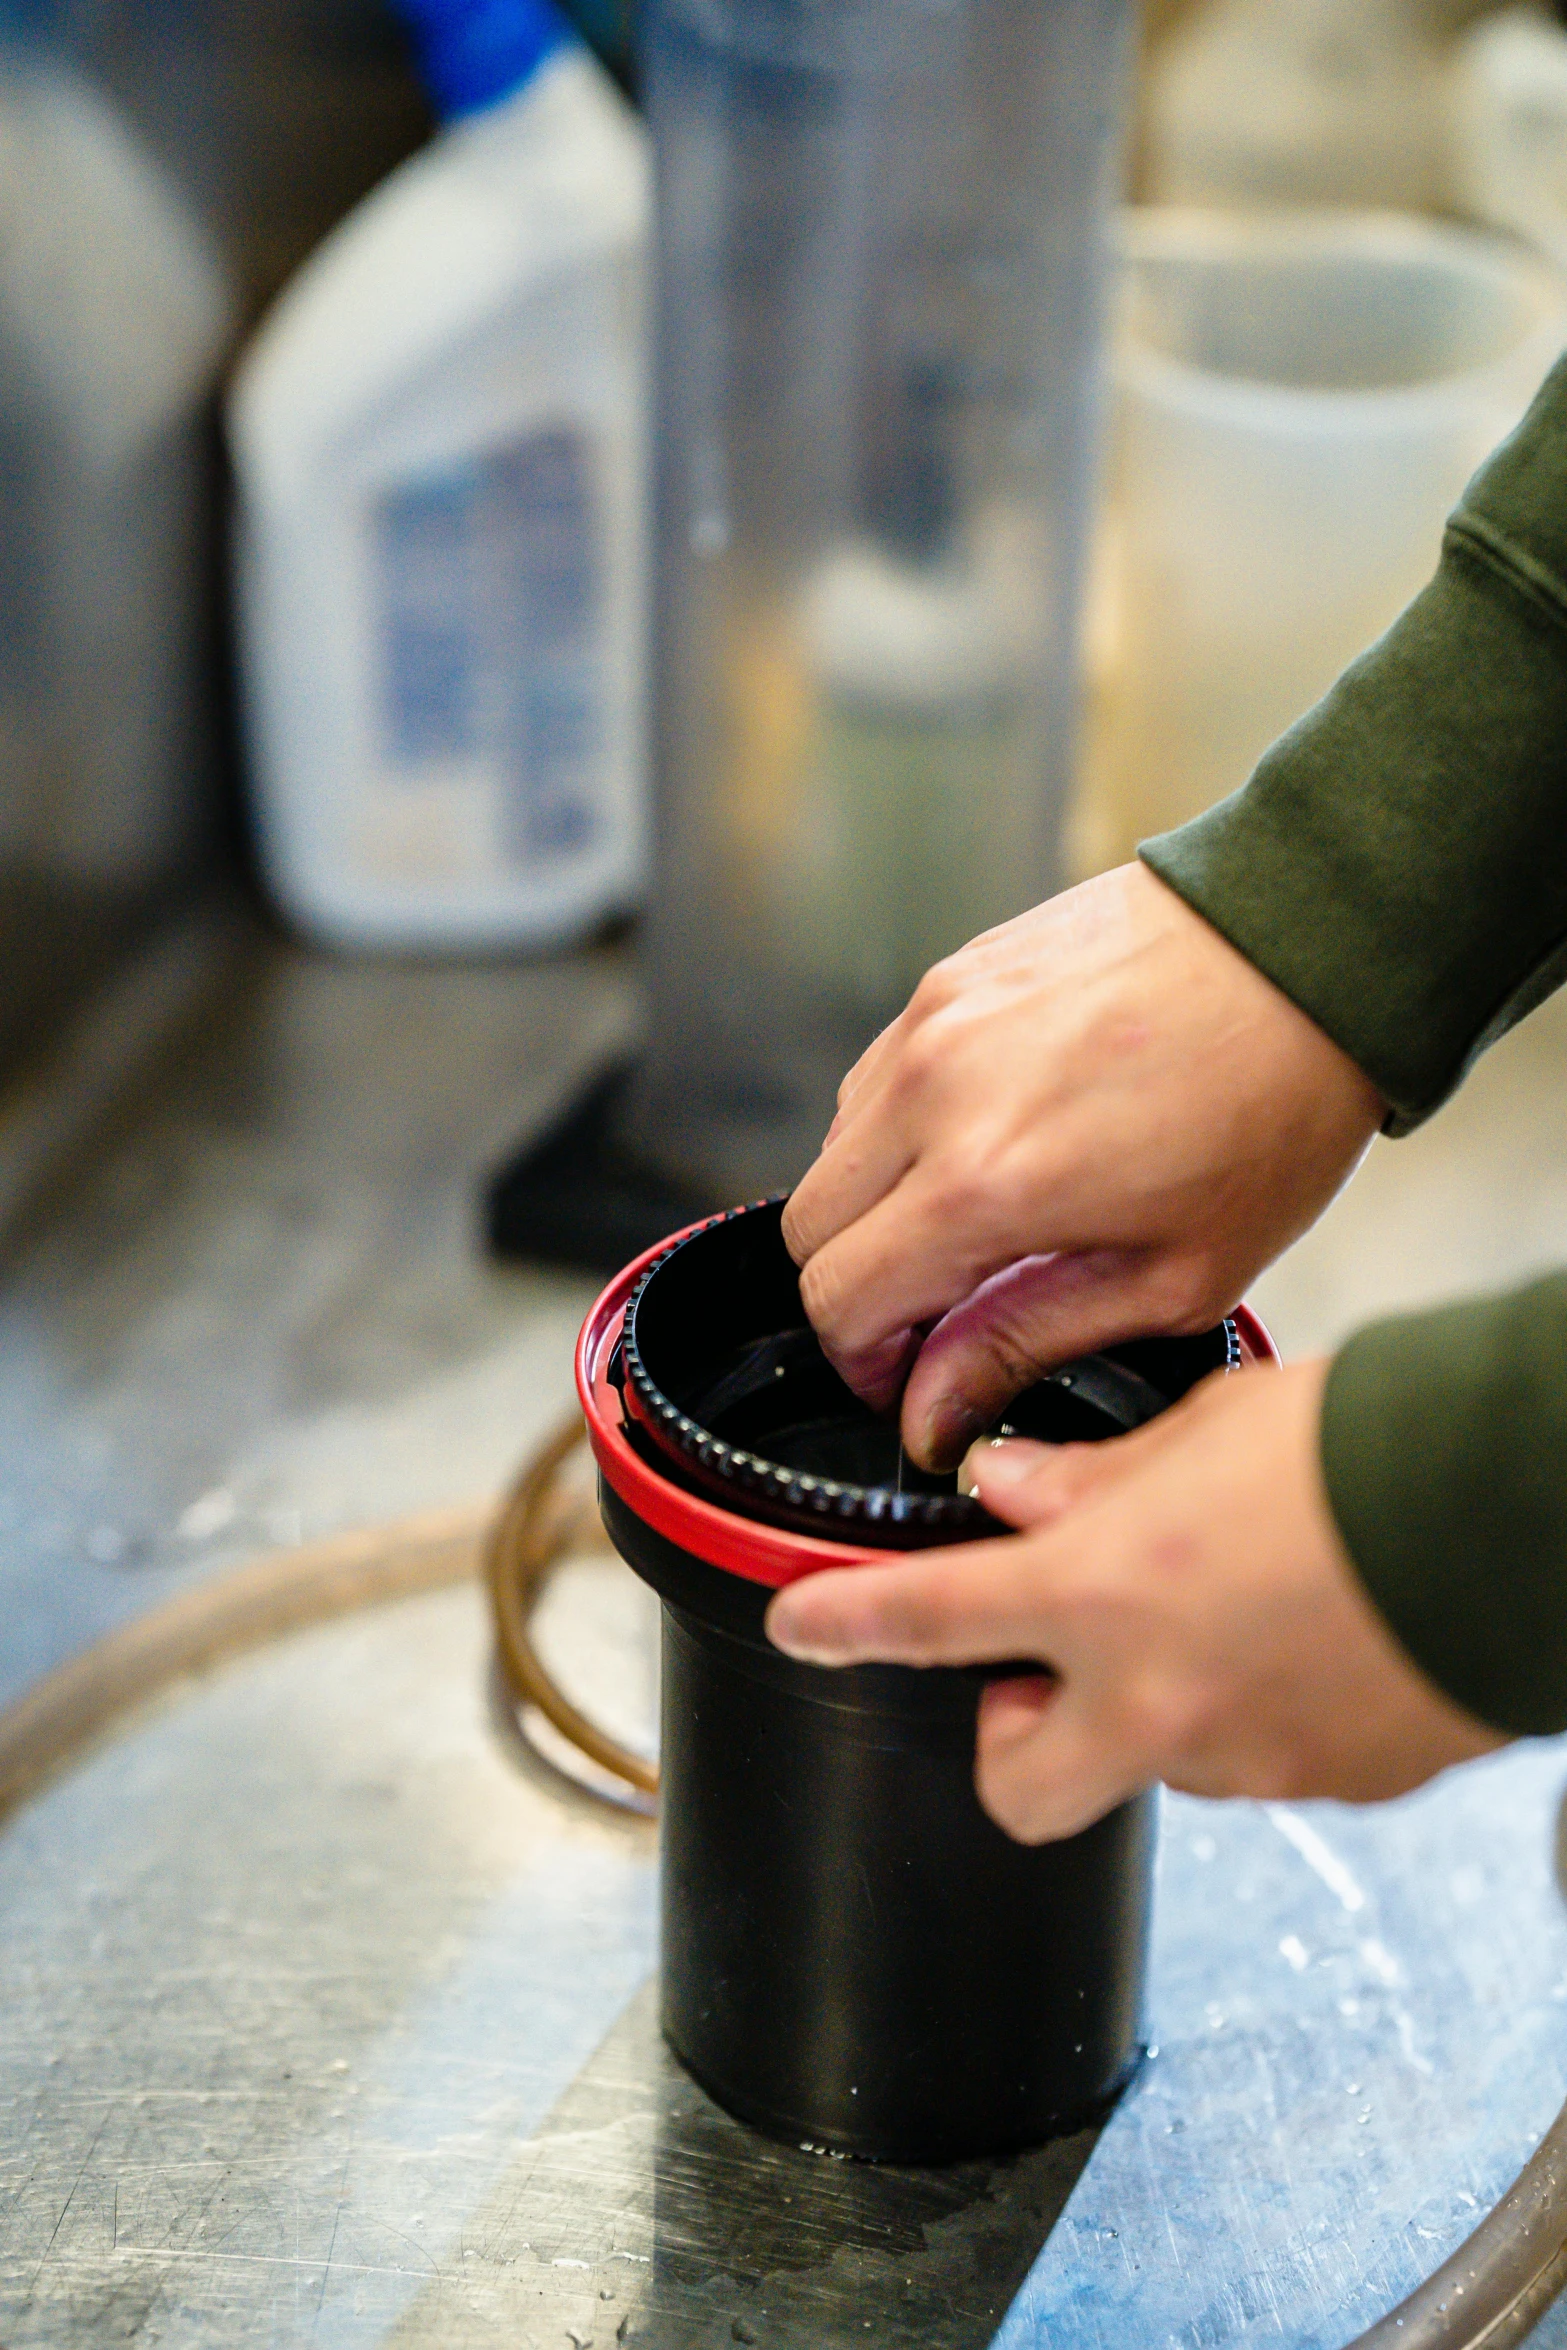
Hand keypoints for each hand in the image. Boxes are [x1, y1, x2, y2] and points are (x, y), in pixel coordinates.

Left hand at [764, 1360, 1502, 1842]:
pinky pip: (1255, 1764)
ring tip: (1218, 1612)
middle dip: (1009, 1739)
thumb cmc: (1363, 1451)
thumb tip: (1015, 1487)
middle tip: (1041, 1669)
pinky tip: (1295, 1638)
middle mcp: (1157, 1701)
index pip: (927, 1617)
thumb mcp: (1201, 1430)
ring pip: (1147, 1767)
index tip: (807, 1624)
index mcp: (1102, 1594)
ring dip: (1149, 1710)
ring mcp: (1243, 1759)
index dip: (844, 1623)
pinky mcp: (1328, 1784)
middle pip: (1018, 1786)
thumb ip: (1090, 1477)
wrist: (1504, 1515)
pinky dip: (1250, 1714)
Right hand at [781, 863, 1384, 1467]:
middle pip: (807, 1226)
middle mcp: (934, 1091)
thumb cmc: (1271, 1110)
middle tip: (937, 1312)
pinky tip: (995, 1138)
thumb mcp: (1173, 1276)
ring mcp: (933, 1020)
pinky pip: (878, 1077)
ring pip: (834, 1149)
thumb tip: (930, 1410)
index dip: (861, 1361)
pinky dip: (906, 1130)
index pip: (837, 1298)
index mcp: (985, 1182)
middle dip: (856, 1289)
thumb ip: (1025, 1342)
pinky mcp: (950, 974)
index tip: (907, 1377)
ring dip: (878, 1205)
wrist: (1311, 952)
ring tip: (981, 1218)